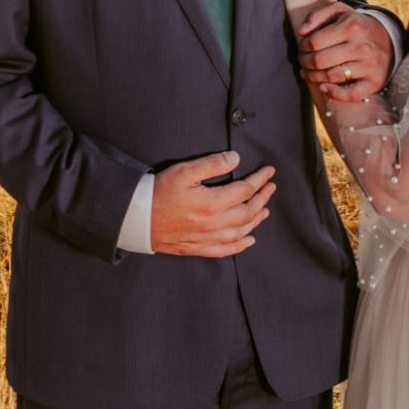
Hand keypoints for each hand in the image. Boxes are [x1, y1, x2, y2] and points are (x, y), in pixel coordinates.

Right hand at [150, 151, 275, 256]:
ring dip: (256, 220)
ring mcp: (206, 239)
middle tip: (271, 188)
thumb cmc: (158, 191)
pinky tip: (249, 240)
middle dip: (262, 198)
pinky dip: (240, 245)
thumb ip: (211, 164)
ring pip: (240, 232)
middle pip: (247, 212)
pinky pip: (225, 250)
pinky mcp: (197, 248)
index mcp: (211, 203)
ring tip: (265, 209)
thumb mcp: (184, 171)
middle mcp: (213, 224)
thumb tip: (235, 158)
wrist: (137, 217)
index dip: (260, 180)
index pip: (245, 190)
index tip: (269, 172)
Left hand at [297, 2, 393, 101]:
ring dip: (313, 77)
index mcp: (351, 26)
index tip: (303, 47)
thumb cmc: (356, 26)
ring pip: (330, 76)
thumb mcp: (339, 12)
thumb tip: (301, 32)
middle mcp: (361, 46)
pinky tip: (324, 87)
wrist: (388, 40)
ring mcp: (369, 65)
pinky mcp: (374, 81)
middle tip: (303, 61)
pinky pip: (351, 94)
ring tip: (308, 73)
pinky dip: (334, 93)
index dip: (303, 46)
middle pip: (319, 60)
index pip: (314, 42)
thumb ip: (317, 15)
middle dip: (304, 62)